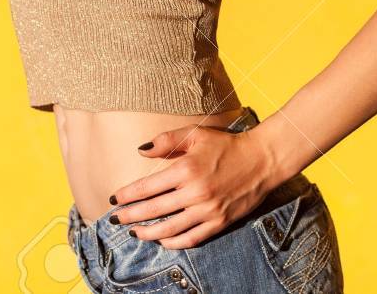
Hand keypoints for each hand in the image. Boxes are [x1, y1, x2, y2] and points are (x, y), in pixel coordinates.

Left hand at [109, 122, 287, 248]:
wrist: (262, 159)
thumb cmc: (227, 144)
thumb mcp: (196, 134)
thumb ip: (167, 141)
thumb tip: (141, 150)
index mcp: (186, 169)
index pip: (147, 187)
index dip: (127, 195)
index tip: (114, 199)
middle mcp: (195, 192)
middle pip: (154, 210)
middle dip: (130, 216)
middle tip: (115, 220)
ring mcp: (208, 210)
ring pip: (170, 229)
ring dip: (148, 233)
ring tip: (134, 232)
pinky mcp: (219, 222)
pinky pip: (192, 238)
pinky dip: (174, 243)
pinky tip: (162, 240)